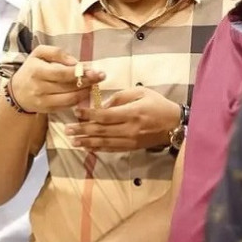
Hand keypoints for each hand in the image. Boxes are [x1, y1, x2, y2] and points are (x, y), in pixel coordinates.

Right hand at [11, 46, 103, 113]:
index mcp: (37, 71)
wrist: (17, 92)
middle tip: (101, 76)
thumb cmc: (31, 68)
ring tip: (94, 84)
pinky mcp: (48, 110)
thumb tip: (75, 62)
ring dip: (85, 92)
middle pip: (68, 86)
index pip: (61, 73)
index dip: (79, 72)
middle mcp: (39, 87)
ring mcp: (43, 101)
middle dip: (87, 81)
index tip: (94, 70)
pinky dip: (79, 100)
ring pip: (70, 98)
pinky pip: (67, 106)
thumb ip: (56, 52)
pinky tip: (85, 92)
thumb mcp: (39, 53)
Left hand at [65, 87, 180, 150]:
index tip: (76, 112)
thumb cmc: (157, 104)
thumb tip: (101, 104)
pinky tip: (87, 147)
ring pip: (103, 142)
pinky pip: (111, 149)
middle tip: (67, 129)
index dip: (88, 115)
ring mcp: (130, 140)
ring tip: (72, 140)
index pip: (105, 116)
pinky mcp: (131, 147)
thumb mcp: (140, 92)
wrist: (174, 124)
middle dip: (82, 130)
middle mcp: (129, 129)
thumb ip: (120, 97)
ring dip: (86, 141)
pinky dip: (98, 148)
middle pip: (101, 130)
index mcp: (131, 113)